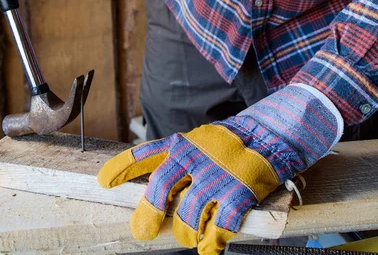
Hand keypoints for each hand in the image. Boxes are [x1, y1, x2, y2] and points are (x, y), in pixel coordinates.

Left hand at [98, 84, 341, 254]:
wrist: (275, 133)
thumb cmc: (234, 141)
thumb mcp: (201, 139)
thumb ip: (177, 156)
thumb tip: (150, 182)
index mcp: (184, 143)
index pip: (145, 154)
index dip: (121, 168)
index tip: (103, 182)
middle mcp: (197, 158)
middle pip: (160, 189)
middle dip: (148, 215)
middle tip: (143, 232)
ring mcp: (218, 177)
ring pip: (188, 216)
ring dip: (186, 233)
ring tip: (189, 238)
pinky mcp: (240, 194)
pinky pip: (219, 229)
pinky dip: (212, 244)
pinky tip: (210, 248)